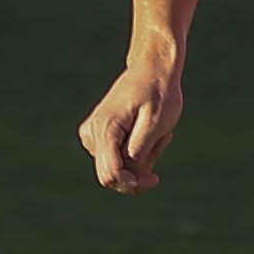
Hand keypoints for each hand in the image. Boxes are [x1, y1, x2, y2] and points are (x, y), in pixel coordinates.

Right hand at [79, 60, 183, 191]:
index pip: (111, 174)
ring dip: (142, 159)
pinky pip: (117, 159)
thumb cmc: (159, 92)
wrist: (152, 69)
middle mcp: (91, 134)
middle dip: (139, 171)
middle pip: (111, 176)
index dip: (133, 184)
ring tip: (157, 134)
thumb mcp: (157, 122)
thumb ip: (140, 150)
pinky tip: (148, 134)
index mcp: (104, 129)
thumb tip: (127, 175)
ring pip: (118, 168)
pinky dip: (137, 153)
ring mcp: (91, 136)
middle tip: (161, 142)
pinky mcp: (97, 137)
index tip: (155, 179)